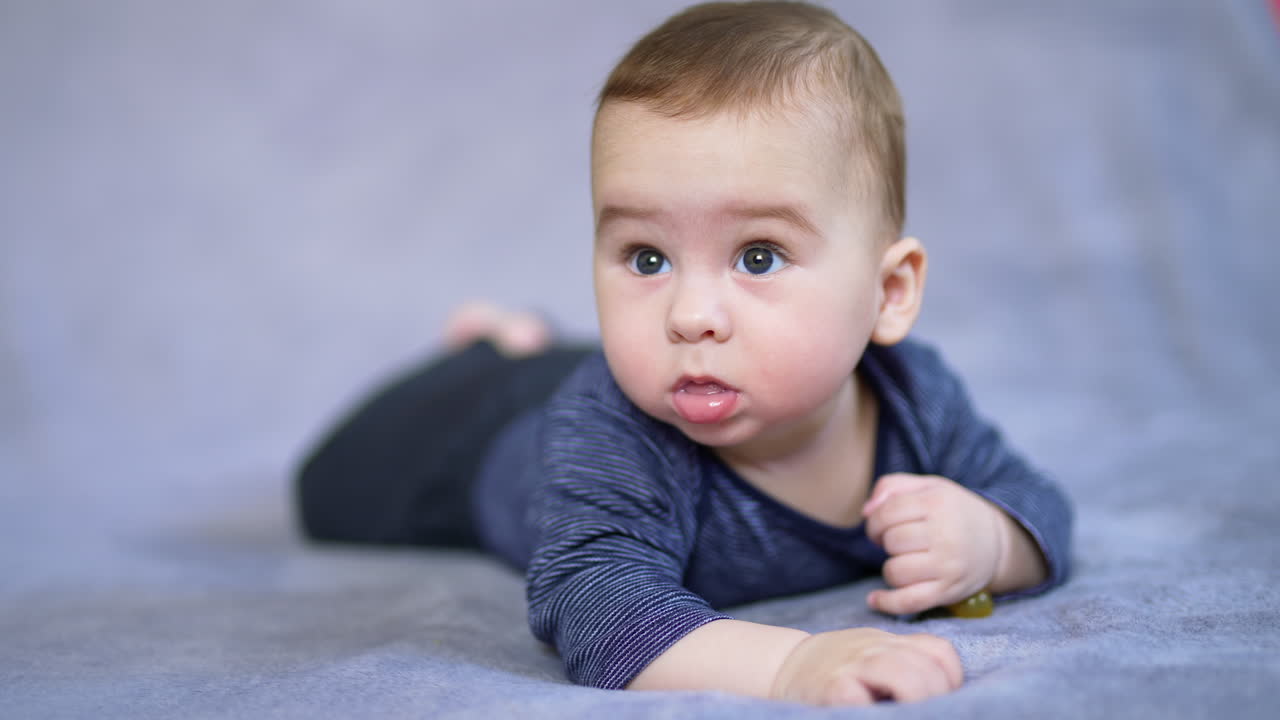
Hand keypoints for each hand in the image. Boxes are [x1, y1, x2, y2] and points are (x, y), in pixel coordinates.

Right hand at [771, 628, 962, 704]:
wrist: (783, 666)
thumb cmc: (837, 670)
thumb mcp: (873, 656)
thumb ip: (905, 664)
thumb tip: (946, 693)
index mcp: (890, 644)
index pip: (938, 651)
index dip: (951, 678)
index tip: (945, 698)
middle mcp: (874, 650)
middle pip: (927, 668)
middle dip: (937, 698)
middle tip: (929, 714)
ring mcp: (852, 667)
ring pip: (905, 677)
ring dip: (916, 702)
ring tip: (908, 714)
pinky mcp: (833, 688)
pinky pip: (863, 697)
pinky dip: (874, 710)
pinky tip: (872, 713)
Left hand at [861, 473, 1006, 614]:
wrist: (996, 542)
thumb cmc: (953, 512)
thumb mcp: (929, 486)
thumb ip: (892, 487)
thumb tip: (866, 511)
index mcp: (938, 503)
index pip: (888, 512)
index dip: (875, 521)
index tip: (882, 526)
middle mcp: (945, 535)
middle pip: (891, 541)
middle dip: (885, 541)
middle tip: (896, 542)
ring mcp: (948, 566)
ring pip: (895, 572)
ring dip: (891, 568)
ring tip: (903, 561)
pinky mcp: (948, 591)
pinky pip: (909, 602)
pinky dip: (887, 603)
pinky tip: (875, 599)